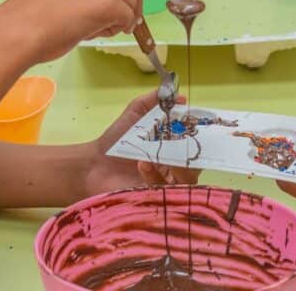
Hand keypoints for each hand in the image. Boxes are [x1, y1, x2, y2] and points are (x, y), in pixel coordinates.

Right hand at [0, 0, 143, 63]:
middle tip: (127, 20)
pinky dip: (119, 28)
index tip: (121, 3)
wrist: (17, 31)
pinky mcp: (108, 1)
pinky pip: (127, 17)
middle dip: (133, 1)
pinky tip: (99, 33)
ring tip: (98, 31)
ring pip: (130, 0)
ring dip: (121, 18)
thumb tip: (112, 0)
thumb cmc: (30, 16)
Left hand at [83, 92, 199, 196]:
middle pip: (198, 163)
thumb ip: (154, 101)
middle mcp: (175, 166)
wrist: (94, 165)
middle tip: (181, 144)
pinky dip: (155, 176)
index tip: (197, 127)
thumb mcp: (135, 112)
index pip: (197, 142)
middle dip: (192, 154)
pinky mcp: (158, 199)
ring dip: (174, 166)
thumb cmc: (116, 139)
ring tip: (152, 156)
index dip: (201, 136)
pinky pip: (168, 190)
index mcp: (173, 145)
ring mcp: (168, 185)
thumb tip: (180, 96)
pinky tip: (141, 165)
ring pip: (188, 179)